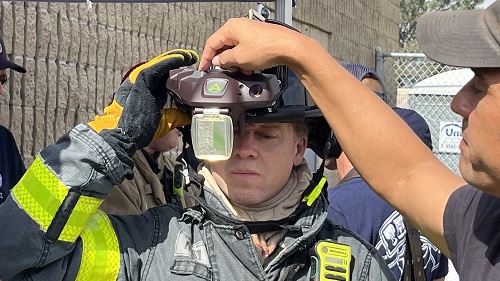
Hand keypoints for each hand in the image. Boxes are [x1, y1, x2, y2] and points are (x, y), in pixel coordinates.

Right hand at [89, 49, 197, 171]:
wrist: (126, 135)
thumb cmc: (141, 129)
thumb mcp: (166, 120)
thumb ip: (178, 115)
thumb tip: (192, 114)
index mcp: (151, 91)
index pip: (167, 76)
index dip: (179, 70)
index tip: (192, 68)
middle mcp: (146, 83)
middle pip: (164, 68)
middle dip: (179, 61)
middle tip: (192, 57)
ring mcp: (141, 81)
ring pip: (160, 64)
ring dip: (176, 58)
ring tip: (189, 55)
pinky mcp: (140, 81)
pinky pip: (156, 67)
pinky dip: (168, 61)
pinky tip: (180, 58)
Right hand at [199, 18, 301, 71]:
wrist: (290, 48)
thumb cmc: (268, 47)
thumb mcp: (240, 58)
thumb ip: (225, 60)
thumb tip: (219, 61)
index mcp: (231, 27)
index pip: (212, 43)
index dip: (206, 58)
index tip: (203, 68)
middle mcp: (240, 27)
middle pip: (224, 46)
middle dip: (225, 61)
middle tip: (227, 71)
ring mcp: (250, 32)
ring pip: (236, 49)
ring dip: (236, 62)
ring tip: (242, 70)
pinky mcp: (259, 39)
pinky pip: (246, 50)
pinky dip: (245, 60)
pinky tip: (250, 67)